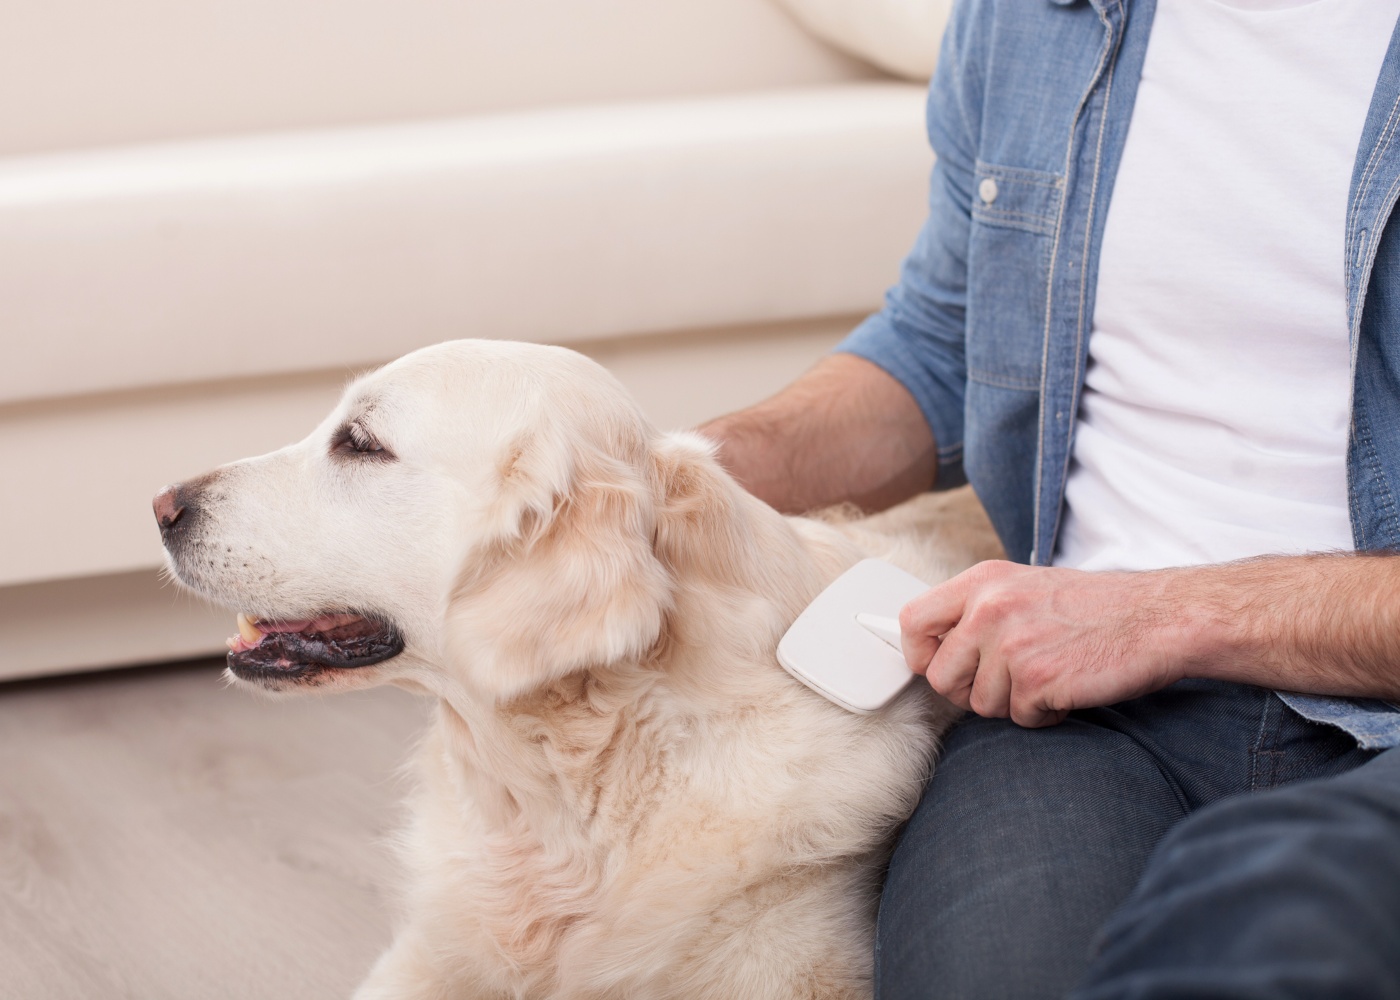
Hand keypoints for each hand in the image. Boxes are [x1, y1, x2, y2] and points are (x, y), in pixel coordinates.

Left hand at [898, 561, 1193, 726]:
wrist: (1159, 617)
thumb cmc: (1095, 607)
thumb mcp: (1024, 588)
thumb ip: (979, 610)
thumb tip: (936, 647)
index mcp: (982, 581)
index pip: (913, 621)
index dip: (919, 654)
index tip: (938, 666)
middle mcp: (989, 609)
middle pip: (940, 676)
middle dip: (969, 691)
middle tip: (1009, 682)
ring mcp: (1011, 645)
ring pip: (979, 704)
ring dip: (1013, 703)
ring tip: (1049, 676)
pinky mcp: (1036, 679)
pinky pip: (1019, 718)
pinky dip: (1044, 714)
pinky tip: (1068, 687)